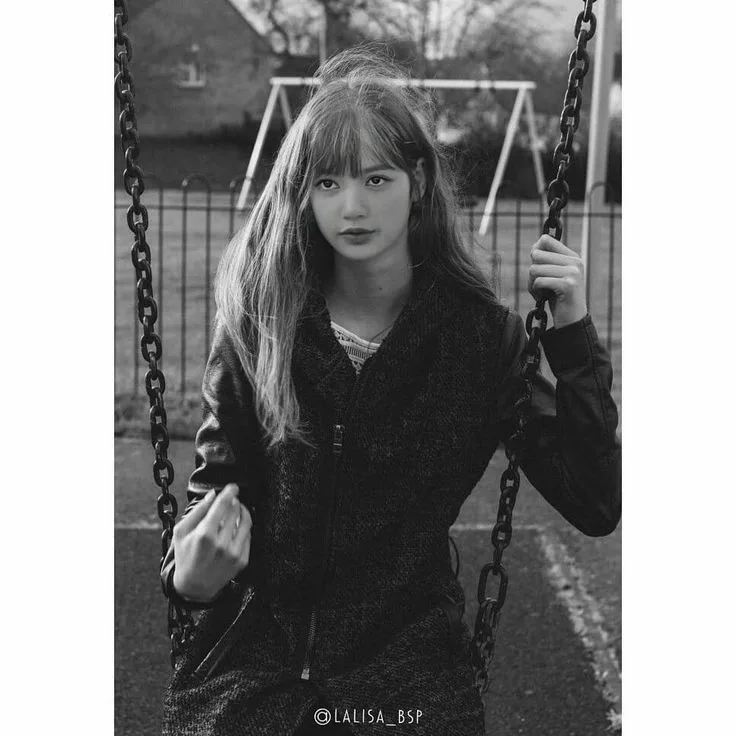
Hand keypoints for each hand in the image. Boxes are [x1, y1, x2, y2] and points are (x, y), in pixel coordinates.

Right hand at [172, 483, 251, 601]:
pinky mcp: (242, 560)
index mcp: (205, 535)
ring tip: (237, 509)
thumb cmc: (185, 556)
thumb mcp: (181, 532)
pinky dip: (244, 527)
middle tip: (231, 499)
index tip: (233, 486)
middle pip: (236, 511)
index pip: (223, 505)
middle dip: (235, 501)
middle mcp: (222, 544)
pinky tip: (237, 526)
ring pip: (247, 522)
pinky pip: (248, 536)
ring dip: (243, 511)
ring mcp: (234, 553)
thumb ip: (197, 511)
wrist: (194, 587)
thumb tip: (212, 494)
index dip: (230, 492)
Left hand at [528, 235, 586, 328]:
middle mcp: (575, 262)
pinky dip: (536, 291)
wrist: (571, 321)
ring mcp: (573, 273)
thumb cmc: (558, 298)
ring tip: (542, 292)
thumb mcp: (552, 275)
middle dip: (532, 272)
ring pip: (535, 269)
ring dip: (532, 284)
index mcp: (572, 256)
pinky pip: (539, 281)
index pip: (545, 240)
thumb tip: (535, 247)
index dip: (535, 255)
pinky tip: (543, 298)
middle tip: (540, 285)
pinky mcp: (568, 285)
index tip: (540, 269)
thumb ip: (544, 260)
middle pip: (536, 255)